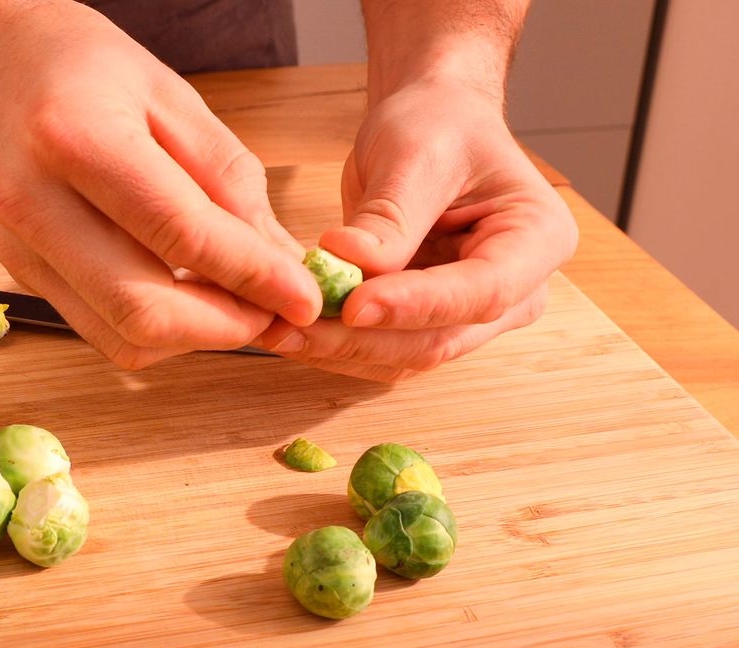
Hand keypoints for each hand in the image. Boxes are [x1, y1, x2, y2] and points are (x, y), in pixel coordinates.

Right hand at [0, 1, 319, 367]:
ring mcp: (19, 247)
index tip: (305, 296)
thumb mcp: (172, 96)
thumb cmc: (79, 65)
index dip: (254, 278)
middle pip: (143, 310)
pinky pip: (98, 329)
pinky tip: (186, 297)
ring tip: (235, 304)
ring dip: (193, 337)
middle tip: (274, 311)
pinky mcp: (18, 271)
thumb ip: (229, 183)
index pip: (182, 236)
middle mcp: (35, 204)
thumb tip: (279, 260)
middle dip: (226, 326)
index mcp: (76, 140)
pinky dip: (155, 330)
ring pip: (120, 337)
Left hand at [254, 80, 577, 379]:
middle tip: (293, 328)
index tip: (354, 305)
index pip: (481, 291)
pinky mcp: (425, 323)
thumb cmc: (438, 125)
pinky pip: (382, 348)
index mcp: (537, 240)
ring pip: (406, 355)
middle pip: (440, 338)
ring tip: (279, 331)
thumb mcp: (415, 153)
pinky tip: (291, 330)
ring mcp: (469, 314)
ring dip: (340, 350)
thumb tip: (350, 264)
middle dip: (363, 338)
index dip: (415, 306)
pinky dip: (335, 344)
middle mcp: (515, 291)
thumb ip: (390, 216)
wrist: (428, 124)